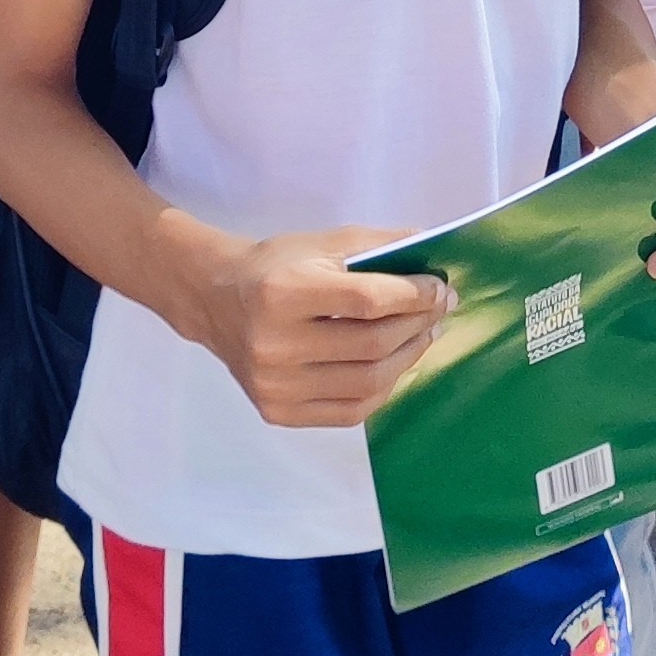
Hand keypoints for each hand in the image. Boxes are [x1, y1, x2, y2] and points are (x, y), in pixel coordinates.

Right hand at [191, 227, 454, 427]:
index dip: (414, 296)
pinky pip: (348, 412)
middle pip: (371, 345)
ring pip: (367, 384)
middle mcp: (276, 344)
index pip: (367, 301)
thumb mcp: (322, 243)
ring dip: (407, 359)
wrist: (215, 299)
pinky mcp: (277, 411)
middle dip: (417, 327)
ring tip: (422, 336)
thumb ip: (379, 246)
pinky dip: (381, 390)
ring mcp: (274, 385)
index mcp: (284, 293)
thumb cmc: (274, 266)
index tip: (441, 290)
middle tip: (438, 312)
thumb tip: (434, 259)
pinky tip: (393, 365)